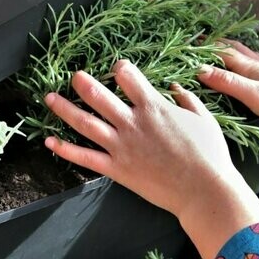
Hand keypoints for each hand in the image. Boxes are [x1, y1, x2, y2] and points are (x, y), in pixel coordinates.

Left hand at [44, 60, 258, 258]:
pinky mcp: (116, 169)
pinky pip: (85, 157)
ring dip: (64, 109)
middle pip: (99, 96)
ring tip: (49, 98)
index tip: (118, 68)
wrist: (204, 191)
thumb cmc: (209, 154)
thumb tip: (175, 87)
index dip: (121, 69)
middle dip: (83, 83)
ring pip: (85, 123)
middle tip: (74, 76)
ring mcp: (121, 146)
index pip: (129, 77)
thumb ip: (187, 99)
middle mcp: (133, 123)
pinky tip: (49, 142)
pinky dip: (65, 149)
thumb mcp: (204, 118)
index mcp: (154, 107)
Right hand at [199, 42, 258, 133]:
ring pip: (245, 56)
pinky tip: (249, 67)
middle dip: (215, 44)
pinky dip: (244, 61)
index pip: (221, 52)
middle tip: (199, 40)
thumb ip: (229, 83)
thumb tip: (200, 69)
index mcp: (252, 67)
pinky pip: (255, 66)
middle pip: (233, 49)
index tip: (186, 43)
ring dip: (229, 50)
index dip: (203, 47)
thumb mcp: (256, 96)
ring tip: (218, 48)